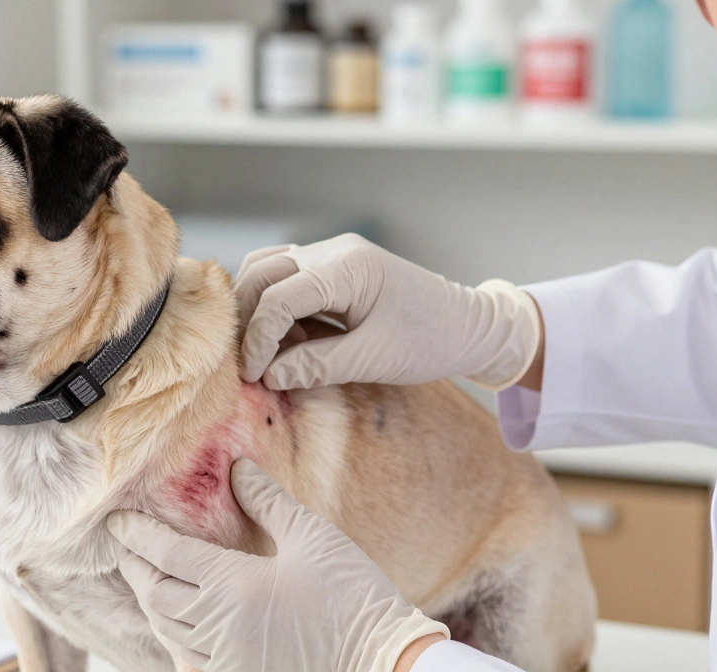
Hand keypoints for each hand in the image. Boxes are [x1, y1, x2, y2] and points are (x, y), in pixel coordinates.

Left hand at [107, 459, 447, 671]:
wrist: (381, 659)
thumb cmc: (351, 593)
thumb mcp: (311, 534)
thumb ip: (266, 500)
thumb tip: (236, 469)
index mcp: (233, 584)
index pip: (166, 553)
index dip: (137, 534)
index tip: (116, 520)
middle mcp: (220, 621)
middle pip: (155, 592)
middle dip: (133, 566)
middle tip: (124, 545)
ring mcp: (227, 651)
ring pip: (165, 624)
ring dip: (147, 598)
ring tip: (142, 575)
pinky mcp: (241, 670)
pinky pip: (186, 650)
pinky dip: (167, 627)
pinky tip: (172, 615)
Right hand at [235, 234, 541, 390]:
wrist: (471, 326)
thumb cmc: (431, 342)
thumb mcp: (374, 360)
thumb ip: (317, 366)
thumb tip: (268, 375)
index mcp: (349, 268)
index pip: (280, 298)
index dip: (258, 338)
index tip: (252, 375)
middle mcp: (334, 251)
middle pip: (263, 273)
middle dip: (247, 318)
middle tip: (244, 362)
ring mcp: (332, 255)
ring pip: (268, 268)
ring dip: (254, 306)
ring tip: (257, 349)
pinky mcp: (334, 268)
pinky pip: (286, 276)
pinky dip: (271, 302)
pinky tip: (278, 335)